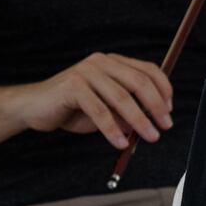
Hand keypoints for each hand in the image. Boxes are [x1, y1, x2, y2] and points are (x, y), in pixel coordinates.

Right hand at [13, 51, 172, 148]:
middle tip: (166, 126)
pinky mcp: (73, 86)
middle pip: (138, 81)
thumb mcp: (107, 110)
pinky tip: (120, 143)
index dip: (164, 89)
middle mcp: (102, 62)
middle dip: (156, 105)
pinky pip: (99, 111)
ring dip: (139, 120)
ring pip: (121, 97)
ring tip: (150, 136)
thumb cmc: (74, 109)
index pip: (148, 70)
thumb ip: (127, 112)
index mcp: (113, 63)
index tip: (170, 110)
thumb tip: (152, 121)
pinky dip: (112, 129)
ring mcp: (86, 72)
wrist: (35, 107)